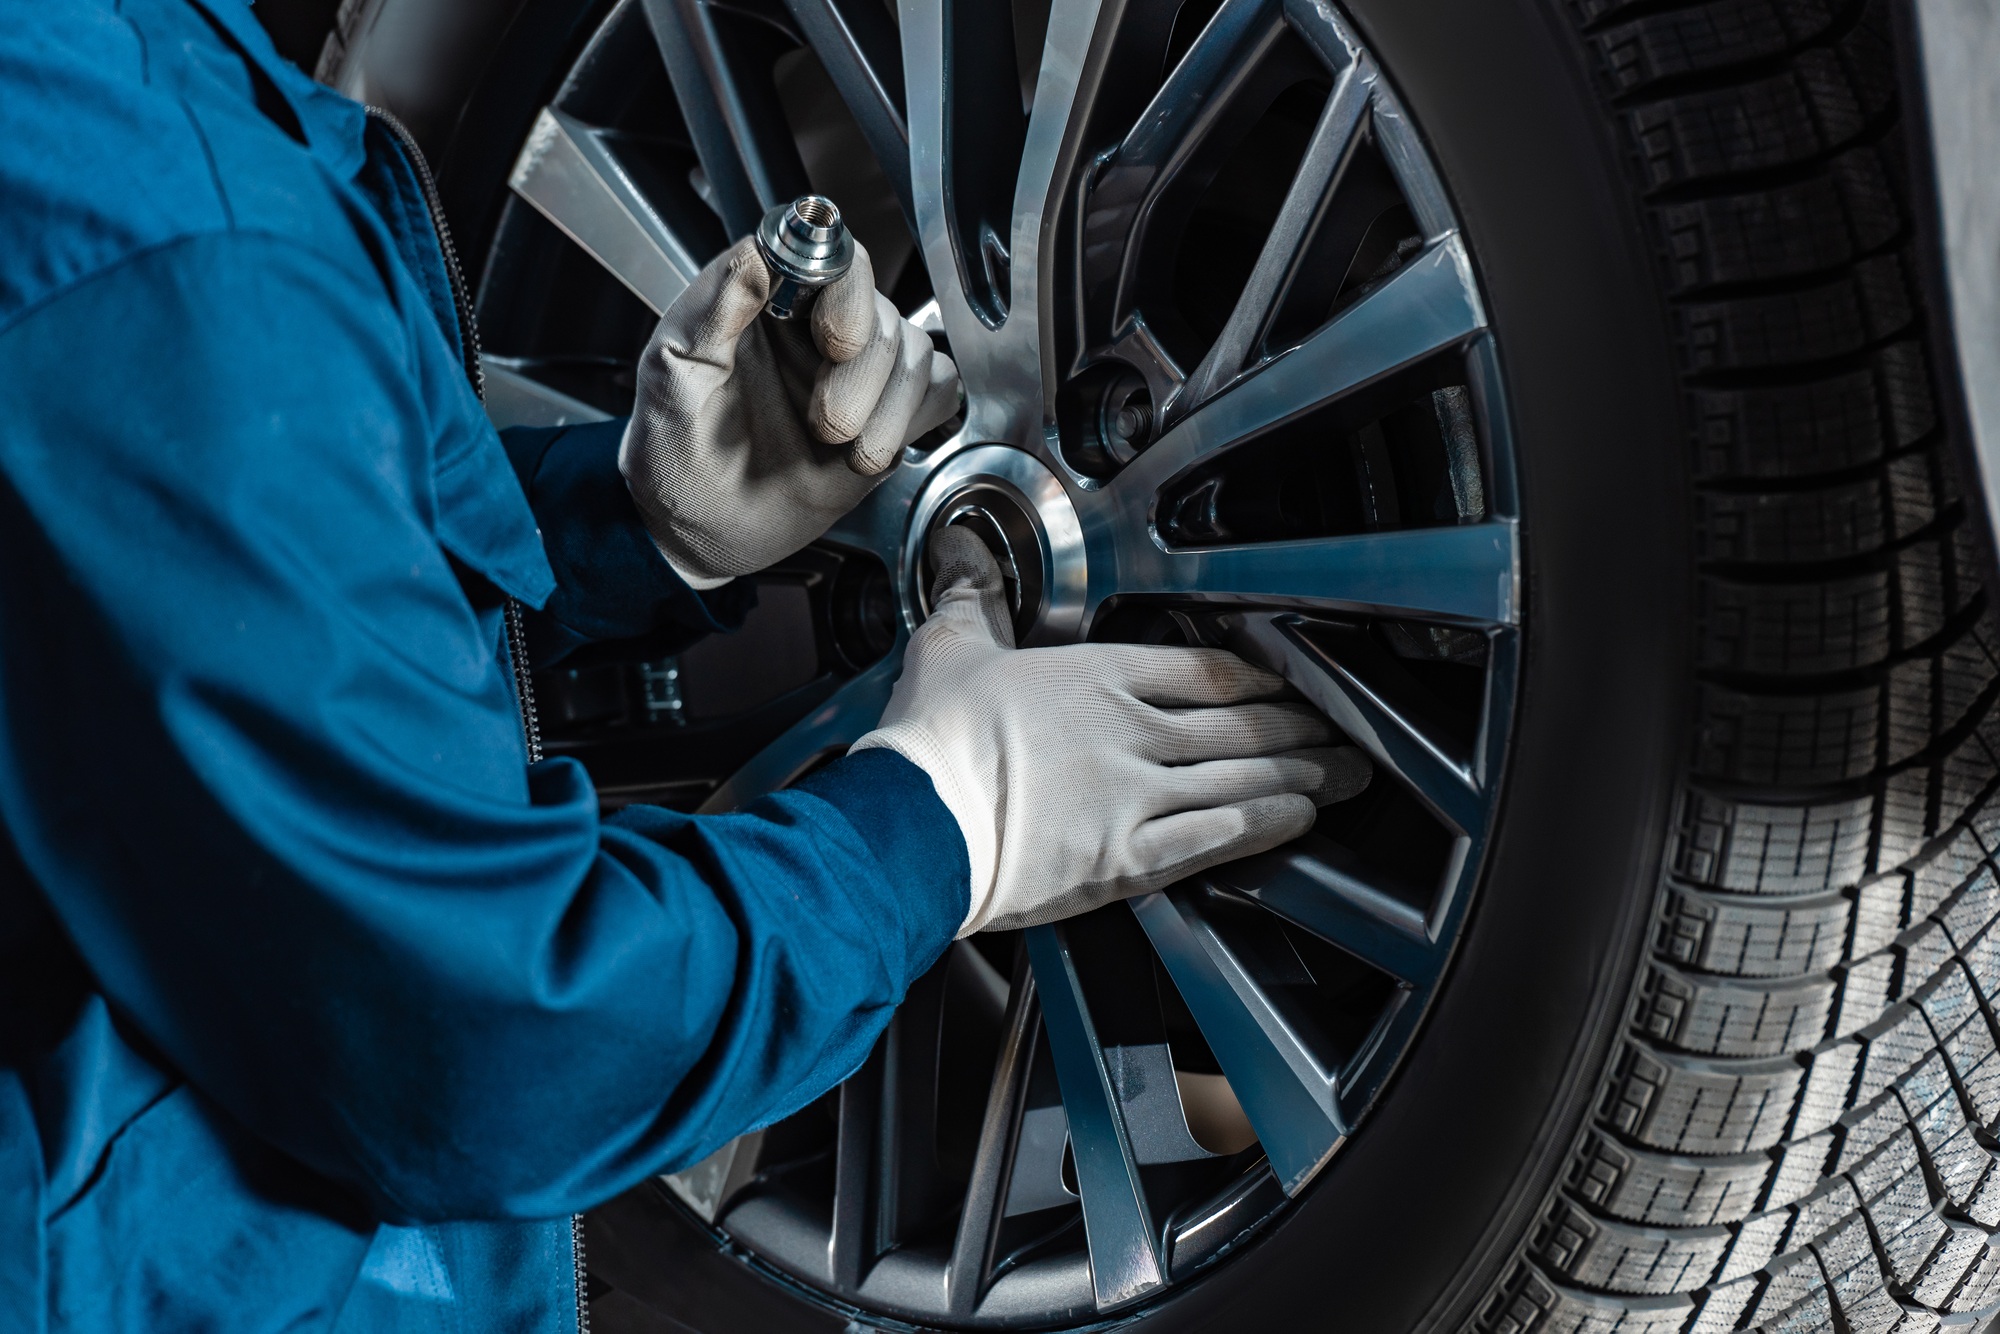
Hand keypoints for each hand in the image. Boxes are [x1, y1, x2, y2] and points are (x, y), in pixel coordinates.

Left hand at [620, 236, 960, 586]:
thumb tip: (757, 253)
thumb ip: (711, 307)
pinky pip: (937, 390)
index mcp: (766, 301)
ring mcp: (855, 371)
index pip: (830, 254)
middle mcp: (816, 327)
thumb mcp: (672, 375)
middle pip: (880, 312)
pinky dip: (913, 420)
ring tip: (837, 444)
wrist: (699, 529)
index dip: (847, 292)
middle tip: (824, 422)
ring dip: (885, 410)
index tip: (834, 340)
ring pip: (915, 352)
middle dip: (861, 375)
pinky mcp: (886, 413)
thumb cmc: (674, 452)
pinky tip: (868, 451)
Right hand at [852, 528, 1371, 934]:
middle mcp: (1129, 731)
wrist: (912, 826)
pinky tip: (1298, 819)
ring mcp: (1135, 796)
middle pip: (1238, 724)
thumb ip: (973, 600)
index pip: (1202, 668)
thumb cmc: (928, 742)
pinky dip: (1265, 825)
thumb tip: (961, 553)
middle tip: (1344, 730)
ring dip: (1300, 774)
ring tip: (1344, 774)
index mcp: (1095, 676)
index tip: (1287, 679)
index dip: (1256, 675)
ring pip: (1239, 778)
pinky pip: (1217, 837)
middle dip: (1299, 726)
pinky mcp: (1127, 859)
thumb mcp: (949, 648)